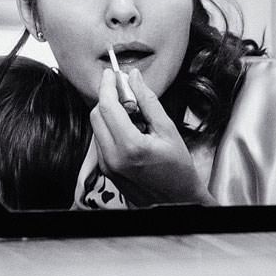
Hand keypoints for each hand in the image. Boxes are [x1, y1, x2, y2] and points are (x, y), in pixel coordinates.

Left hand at [88, 68, 213, 206]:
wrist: (177, 202)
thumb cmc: (179, 171)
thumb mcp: (169, 131)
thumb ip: (149, 102)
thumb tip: (135, 78)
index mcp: (130, 146)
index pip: (107, 106)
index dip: (108, 85)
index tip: (112, 73)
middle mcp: (113, 157)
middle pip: (97, 115)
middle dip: (108, 98)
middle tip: (126, 92)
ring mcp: (107, 166)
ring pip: (97, 128)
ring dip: (110, 114)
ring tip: (134, 116)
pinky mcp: (107, 170)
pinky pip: (101, 141)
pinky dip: (111, 129)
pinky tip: (131, 132)